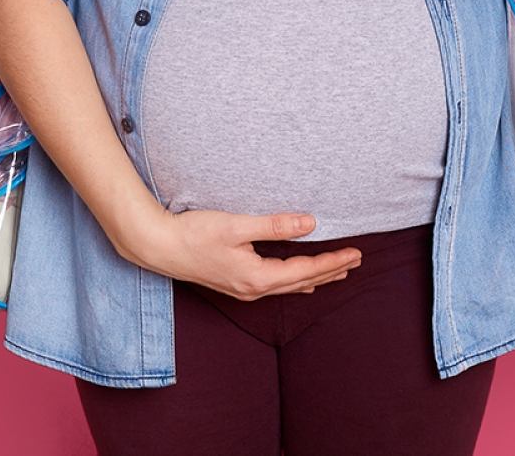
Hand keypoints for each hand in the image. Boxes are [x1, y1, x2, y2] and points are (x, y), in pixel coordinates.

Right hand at [119, 207, 360, 300]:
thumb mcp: (237, 225)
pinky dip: (296, 281)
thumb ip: (276, 225)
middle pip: (301, 282)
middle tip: (357, 261)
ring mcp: (242, 289)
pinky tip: (301, 281)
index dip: (333, 261)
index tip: (356, 253)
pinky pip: (275, 286)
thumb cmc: (193, 233)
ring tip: (339, 271)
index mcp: (257, 277)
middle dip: (331, 271)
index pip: (305, 271)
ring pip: (289, 286)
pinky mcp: (234, 283)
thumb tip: (311, 224)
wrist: (156, 247)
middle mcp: (252, 289)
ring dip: (316, 277)